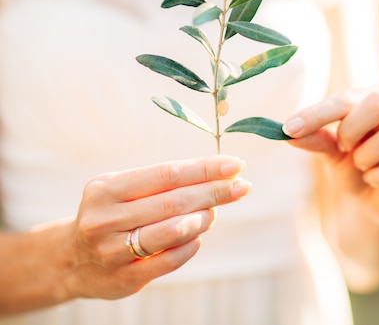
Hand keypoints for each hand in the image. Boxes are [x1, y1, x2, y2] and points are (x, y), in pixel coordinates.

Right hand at [64, 155, 248, 299]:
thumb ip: (165, 183)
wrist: (71, 260)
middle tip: (242, 187)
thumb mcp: (124, 190)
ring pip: (174, 231)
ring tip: (214, 212)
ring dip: (204, 219)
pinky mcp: (124, 278)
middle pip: (174, 201)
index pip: (167, 174)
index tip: (235, 164)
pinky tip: (197, 235)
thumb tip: (220, 175)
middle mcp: (105, 219)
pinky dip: (191, 245)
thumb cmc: (112, 215)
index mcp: (106, 188)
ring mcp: (112, 251)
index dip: (205, 169)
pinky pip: (171, 260)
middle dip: (214, 192)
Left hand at [283, 80, 378, 224]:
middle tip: (342, 147)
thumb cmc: (353, 167)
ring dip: (365, 158)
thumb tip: (288, 132)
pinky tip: (374, 180)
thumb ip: (317, 139)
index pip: (348, 97)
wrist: (374, 204)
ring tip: (362, 166)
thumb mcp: (331, 152)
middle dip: (351, 129)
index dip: (318, 113)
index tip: (290, 128)